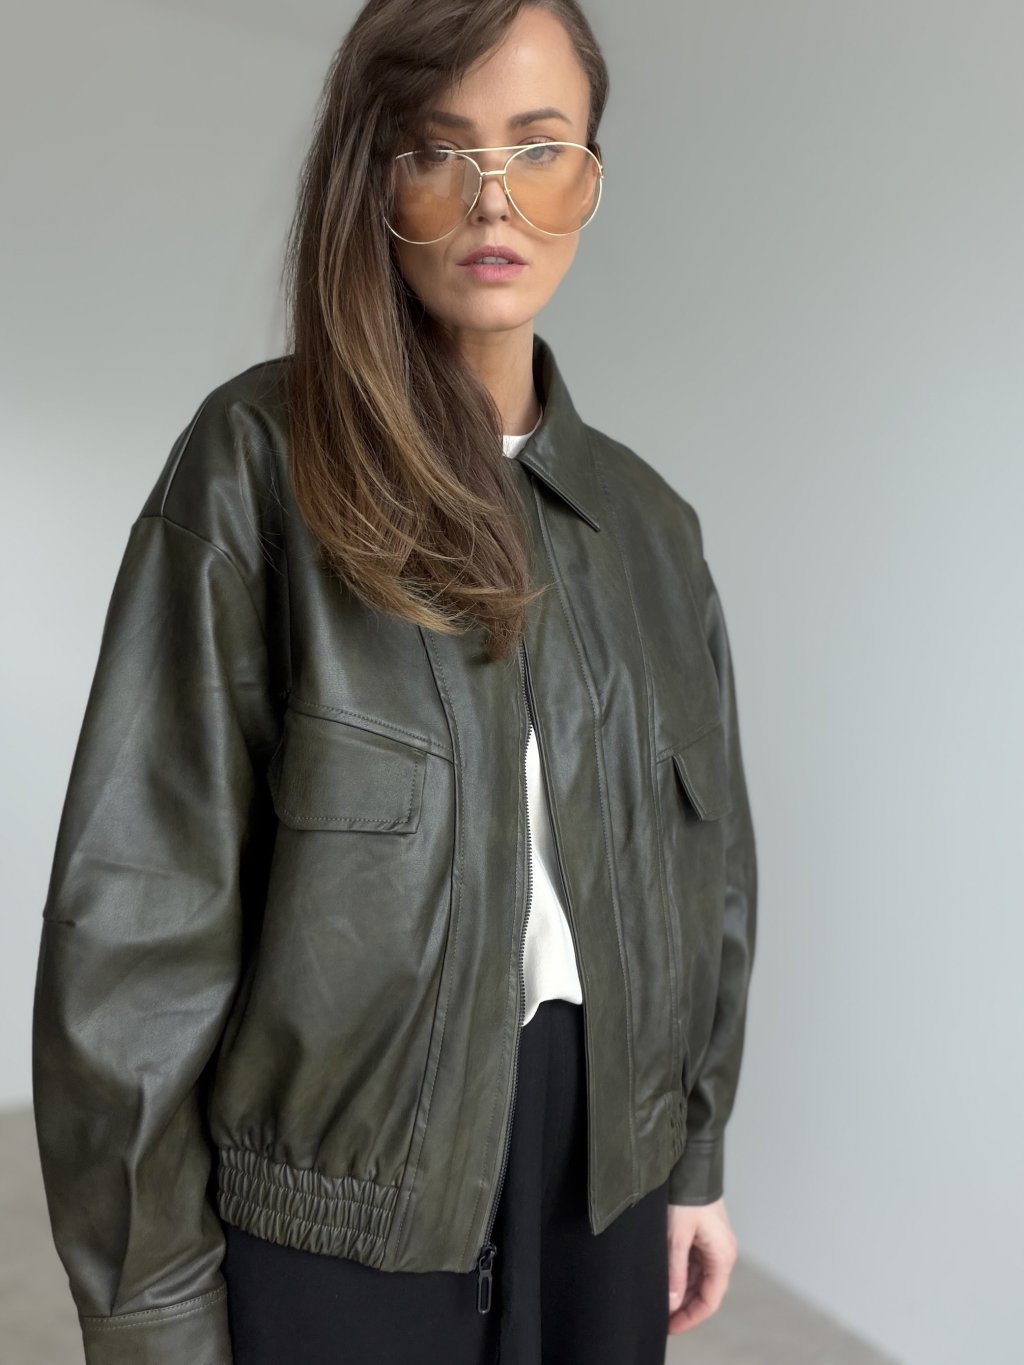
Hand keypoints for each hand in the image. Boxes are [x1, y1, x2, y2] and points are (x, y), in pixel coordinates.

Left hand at [666, 1197, 737, 1333]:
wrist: (691, 1166)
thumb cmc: (688, 1198)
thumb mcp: (677, 1237)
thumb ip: (675, 1271)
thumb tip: (672, 1301)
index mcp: (722, 1257)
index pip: (709, 1300)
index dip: (690, 1317)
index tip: (670, 1326)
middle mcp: (723, 1253)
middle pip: (705, 1290)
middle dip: (684, 1305)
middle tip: (661, 1315)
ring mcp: (714, 1244)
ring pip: (698, 1277)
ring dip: (681, 1289)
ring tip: (661, 1297)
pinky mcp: (705, 1235)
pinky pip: (695, 1262)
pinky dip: (681, 1273)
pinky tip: (666, 1277)